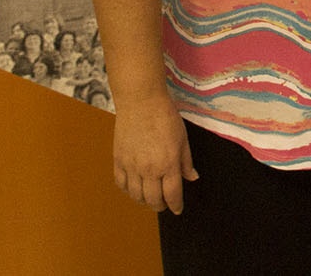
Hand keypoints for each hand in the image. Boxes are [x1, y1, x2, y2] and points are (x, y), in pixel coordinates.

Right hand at [111, 94, 198, 213]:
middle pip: (153, 199)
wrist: (141, 102)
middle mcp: (149, 169)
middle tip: (164, 204)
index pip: (172, 194)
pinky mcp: (118, 160)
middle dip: (160, 205)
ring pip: (136, 195)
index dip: (175, 205)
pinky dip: (128, 190)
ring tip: (150, 198)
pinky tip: (134, 188)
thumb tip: (192, 178)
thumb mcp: (183, 138)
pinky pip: (121, 184)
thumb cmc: (165, 116)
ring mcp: (131, 166)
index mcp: (168, 163)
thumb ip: (186, 161)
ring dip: (144, 201)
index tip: (177, 209)